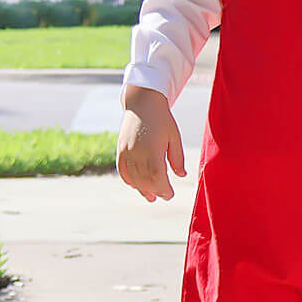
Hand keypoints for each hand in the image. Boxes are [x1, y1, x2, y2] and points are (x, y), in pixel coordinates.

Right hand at [116, 86, 186, 201]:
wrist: (142, 103)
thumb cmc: (162, 120)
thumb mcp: (174, 137)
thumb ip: (177, 158)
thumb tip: (181, 175)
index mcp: (152, 149)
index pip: (157, 176)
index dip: (163, 188)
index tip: (170, 194)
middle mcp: (137, 152)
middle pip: (144, 179)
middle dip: (154, 190)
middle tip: (162, 197)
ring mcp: (126, 151)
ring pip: (132, 177)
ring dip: (141, 189)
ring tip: (150, 196)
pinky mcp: (120, 149)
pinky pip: (122, 170)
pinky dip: (129, 180)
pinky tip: (136, 185)